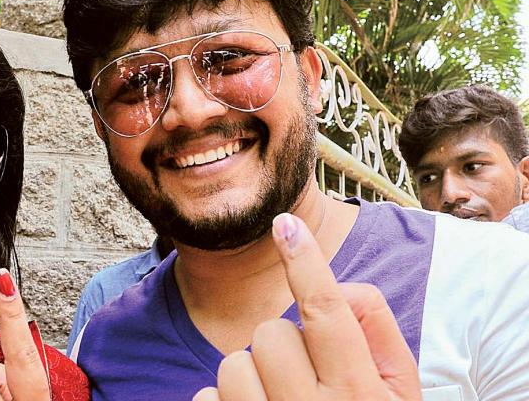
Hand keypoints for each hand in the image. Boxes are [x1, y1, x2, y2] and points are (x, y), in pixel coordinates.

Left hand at [193, 213, 421, 400]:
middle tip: (304, 380)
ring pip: (233, 365)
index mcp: (361, 394)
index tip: (284, 225)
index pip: (329, 312)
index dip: (306, 264)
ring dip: (251, 378)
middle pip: (269, 334)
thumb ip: (378, 337)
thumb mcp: (402, 396)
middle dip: (282, 348)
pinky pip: (206, 398)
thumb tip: (340, 287)